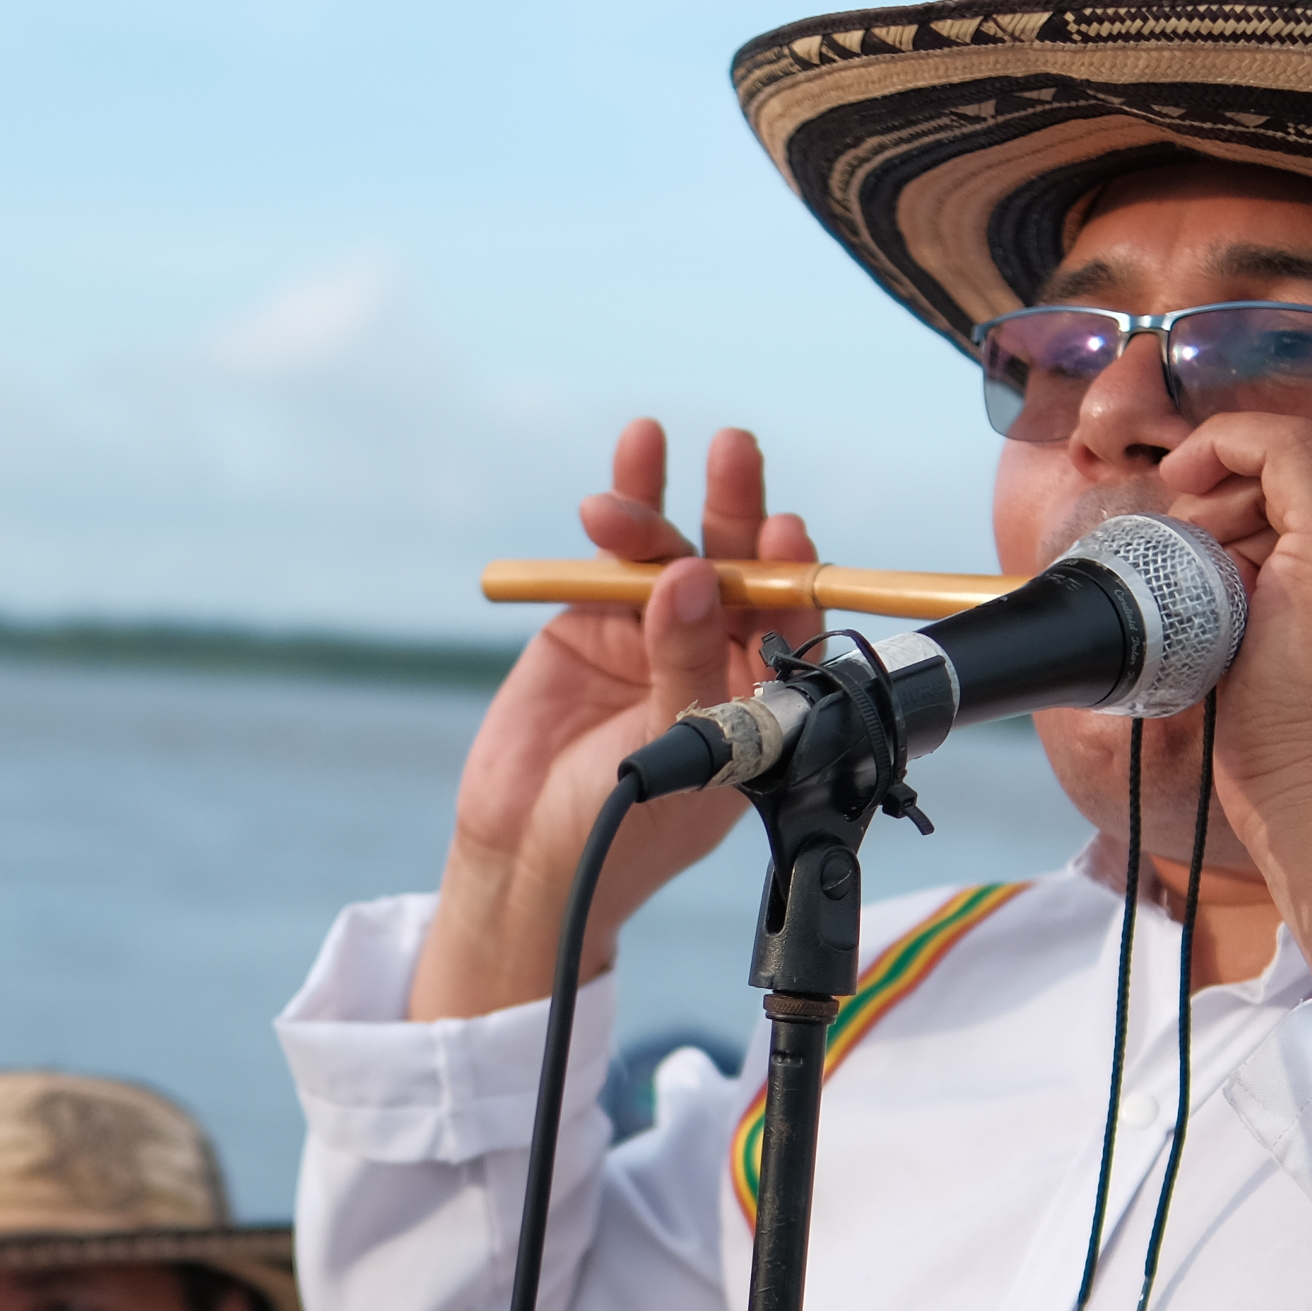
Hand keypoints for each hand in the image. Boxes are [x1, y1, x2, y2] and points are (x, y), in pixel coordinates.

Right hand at [407, 420, 822, 1020]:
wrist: (523, 857)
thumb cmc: (619, 832)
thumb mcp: (674, 751)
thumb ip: (685, 663)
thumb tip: (690, 575)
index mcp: (760, 695)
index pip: (788, 618)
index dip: (788, 570)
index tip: (783, 531)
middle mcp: (715, 653)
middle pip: (738, 565)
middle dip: (737, 509)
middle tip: (734, 453)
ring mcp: (654, 631)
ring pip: (674, 551)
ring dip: (658, 512)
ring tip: (628, 488)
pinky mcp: (594, 620)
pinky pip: (615, 558)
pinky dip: (624, 508)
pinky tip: (627, 467)